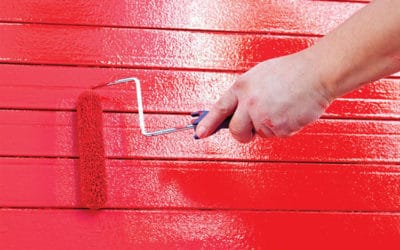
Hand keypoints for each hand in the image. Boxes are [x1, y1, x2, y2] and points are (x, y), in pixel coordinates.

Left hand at [195, 51, 333, 142]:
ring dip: (269, 126)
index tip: (200, 133)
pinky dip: (284, 128)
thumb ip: (245, 94)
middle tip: (253, 128)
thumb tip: (237, 111)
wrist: (317, 73)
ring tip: (282, 106)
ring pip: (260, 134)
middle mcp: (249, 103)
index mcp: (242, 87)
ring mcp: (263, 117)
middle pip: (236, 131)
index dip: (208, 123)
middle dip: (243, 134)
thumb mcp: (259, 76)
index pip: (219, 109)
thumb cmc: (292, 72)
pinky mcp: (279, 128)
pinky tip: (291, 111)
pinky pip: (277, 135)